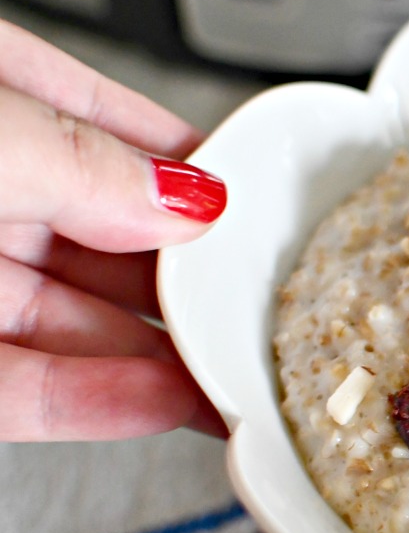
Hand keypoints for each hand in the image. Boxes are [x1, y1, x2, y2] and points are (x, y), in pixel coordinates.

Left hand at [0, 20, 228, 441]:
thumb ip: (83, 162)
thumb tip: (187, 198)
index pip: (106, 129)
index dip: (188, 173)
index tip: (254, 211)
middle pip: (106, 240)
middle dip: (188, 279)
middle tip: (260, 307)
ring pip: (75, 324)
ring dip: (160, 355)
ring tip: (234, 371)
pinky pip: (24, 390)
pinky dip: (98, 403)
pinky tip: (164, 403)